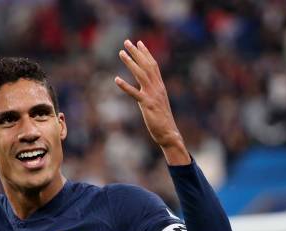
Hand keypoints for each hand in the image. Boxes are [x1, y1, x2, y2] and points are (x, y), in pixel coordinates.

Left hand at [115, 39, 189, 164]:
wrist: (169, 134)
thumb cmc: (163, 121)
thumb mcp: (158, 103)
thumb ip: (153, 94)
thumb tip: (148, 89)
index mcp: (160, 87)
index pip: (153, 65)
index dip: (146, 53)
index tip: (139, 43)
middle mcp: (157, 88)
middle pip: (146, 66)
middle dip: (137, 53)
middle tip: (127, 42)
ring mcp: (152, 96)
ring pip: (141, 75)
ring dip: (130, 63)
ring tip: (121, 53)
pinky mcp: (147, 105)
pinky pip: (135, 93)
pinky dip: (125, 86)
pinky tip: (116, 79)